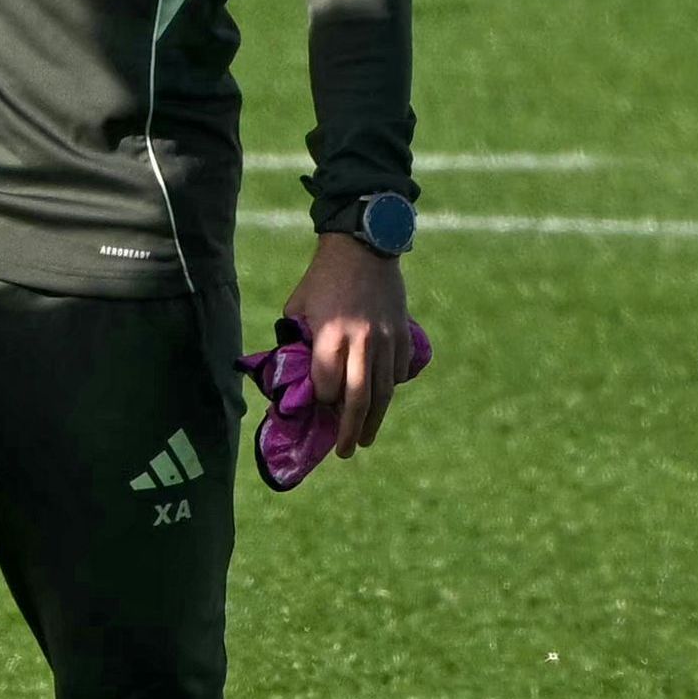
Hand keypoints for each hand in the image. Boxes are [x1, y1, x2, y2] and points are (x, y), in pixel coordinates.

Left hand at [277, 234, 414, 461]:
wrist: (363, 247)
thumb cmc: (323, 278)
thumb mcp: (298, 308)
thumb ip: (298, 342)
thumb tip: (294, 376)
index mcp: (331, 336)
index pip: (328, 387)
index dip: (322, 401)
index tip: (319, 406)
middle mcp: (362, 342)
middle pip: (358, 399)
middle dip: (350, 430)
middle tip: (346, 451)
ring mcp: (387, 340)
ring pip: (383, 392)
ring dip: (374, 420)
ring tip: (365, 438)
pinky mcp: (404, 336)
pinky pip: (399, 373)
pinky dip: (391, 389)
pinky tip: (381, 401)